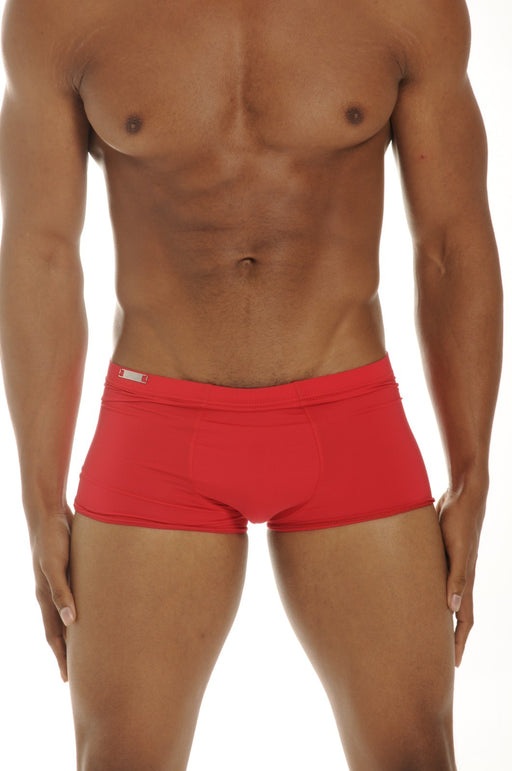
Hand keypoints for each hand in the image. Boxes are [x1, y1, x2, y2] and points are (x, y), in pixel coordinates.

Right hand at [29, 505, 76, 681]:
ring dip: (76, 634)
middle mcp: (52, 594)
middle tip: (79, 676)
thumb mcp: (55, 566)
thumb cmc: (52, 538)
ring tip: (88, 650)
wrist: (48, 513)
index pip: (54, 635)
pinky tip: (93, 614)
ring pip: (69, 616)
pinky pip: (76, 598)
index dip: (62, 657)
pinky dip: (82, 611)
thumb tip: (71, 622)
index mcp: (46, 597)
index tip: (68, 680)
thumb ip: (61, 592)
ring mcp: (60, 583)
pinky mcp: (70, 571)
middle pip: (61, 631)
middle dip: (69, 653)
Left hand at [436, 483, 486, 666]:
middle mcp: (459, 577)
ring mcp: (451, 566)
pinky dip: (430, 593)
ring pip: (444, 599)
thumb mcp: (456, 550)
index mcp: (465, 581)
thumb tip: (453, 609)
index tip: (453, 664)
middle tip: (437, 657)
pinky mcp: (441, 554)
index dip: (459, 642)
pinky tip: (417, 595)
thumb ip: (456, 578)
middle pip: (456, 615)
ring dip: (438, 616)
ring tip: (425, 631)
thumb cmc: (459, 521)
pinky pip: (436, 581)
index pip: (464, 620)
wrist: (462, 497)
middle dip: (448, 637)